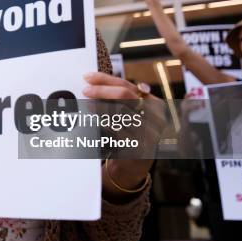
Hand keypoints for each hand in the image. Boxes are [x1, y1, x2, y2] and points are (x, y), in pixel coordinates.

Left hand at [83, 72, 163, 201]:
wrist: (136, 162)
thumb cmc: (130, 132)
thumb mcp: (131, 113)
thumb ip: (120, 97)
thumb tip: (94, 80)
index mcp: (155, 104)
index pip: (127, 85)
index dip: (106, 79)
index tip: (87, 77)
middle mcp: (155, 116)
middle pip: (125, 94)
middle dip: (102, 90)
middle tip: (85, 90)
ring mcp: (149, 131)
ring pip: (120, 111)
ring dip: (101, 106)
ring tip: (88, 103)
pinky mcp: (139, 146)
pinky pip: (118, 130)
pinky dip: (105, 122)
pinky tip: (95, 119)